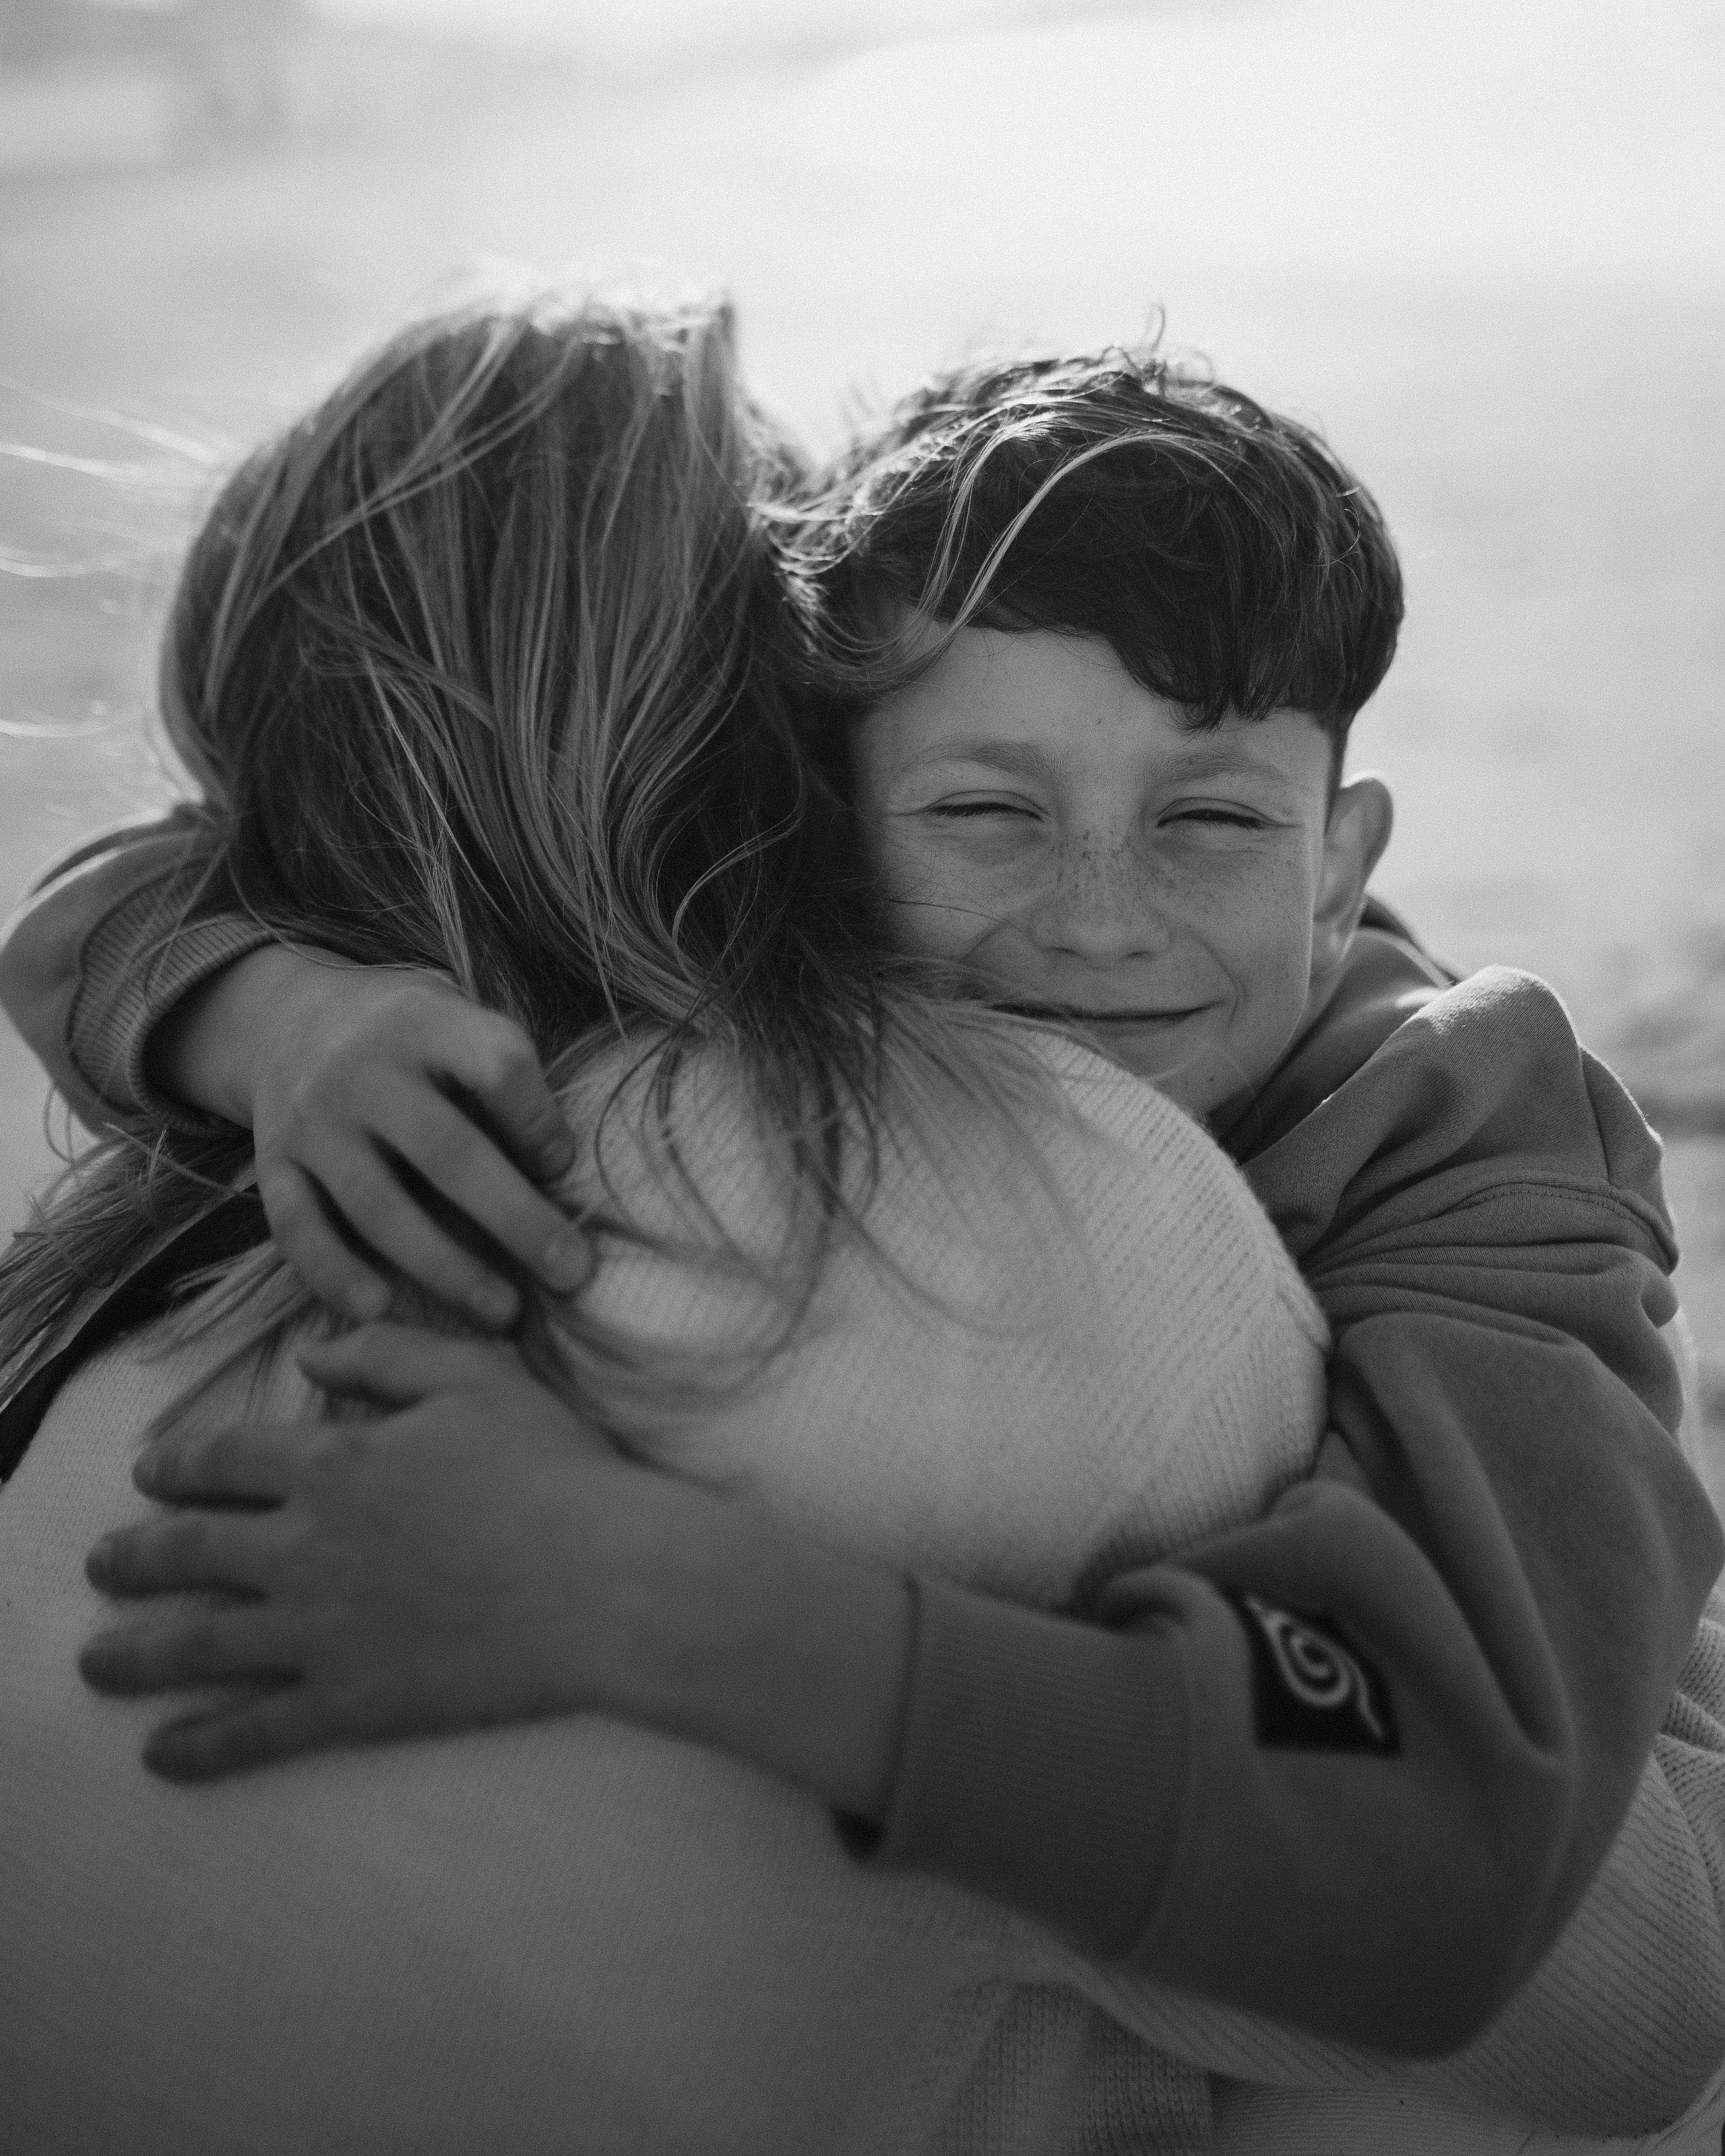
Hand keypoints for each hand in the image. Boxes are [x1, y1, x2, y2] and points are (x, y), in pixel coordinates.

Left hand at [81, 1325, 915, 1818]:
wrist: (604, 1579)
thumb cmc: (552, 1468)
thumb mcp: (476, 1375)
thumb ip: (386, 1353)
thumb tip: (310, 1358)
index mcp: (333, 1464)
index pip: (225, 1461)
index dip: (177, 1466)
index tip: (148, 1475)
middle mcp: (305, 1547)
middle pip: (187, 1551)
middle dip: (132, 1558)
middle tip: (101, 1566)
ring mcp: (321, 1631)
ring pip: (196, 1645)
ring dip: (132, 1655)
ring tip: (93, 1666)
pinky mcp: (353, 1702)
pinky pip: (256, 1731)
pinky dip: (200, 1746)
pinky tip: (162, 1757)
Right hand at [154, 947, 589, 1326]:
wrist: (287, 1018)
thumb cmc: (407, 1038)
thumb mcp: (455, 1021)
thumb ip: (501, 1076)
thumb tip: (555, 1167)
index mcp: (426, 1025)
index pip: (495, 1065)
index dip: (538, 1120)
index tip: (564, 1166)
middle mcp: (362, 1070)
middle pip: (446, 1150)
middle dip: (514, 1218)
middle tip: (571, 1273)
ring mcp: (312, 1120)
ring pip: (377, 1203)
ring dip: (443, 1267)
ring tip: (502, 1312)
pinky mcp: (272, 1163)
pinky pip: (298, 1228)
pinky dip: (335, 1274)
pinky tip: (381, 1312)